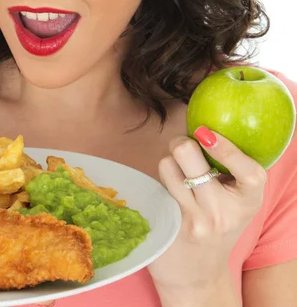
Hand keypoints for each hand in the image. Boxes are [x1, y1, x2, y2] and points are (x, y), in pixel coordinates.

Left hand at [147, 127, 266, 291]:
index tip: (206, 133)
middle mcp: (221, 212)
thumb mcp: (236, 201)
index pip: (249, 172)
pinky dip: (160, 183)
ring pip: (166, 164)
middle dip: (182, 143)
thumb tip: (201, 126)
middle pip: (187, 153)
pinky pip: (155, 185)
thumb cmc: (217, 225)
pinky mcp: (167, 225)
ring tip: (178, 178)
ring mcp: (193, 220)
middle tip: (184, 150)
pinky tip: (167, 196)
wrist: (198, 277)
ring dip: (168, 164)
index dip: (226, 148)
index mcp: (248, 201)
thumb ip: (228, 168)